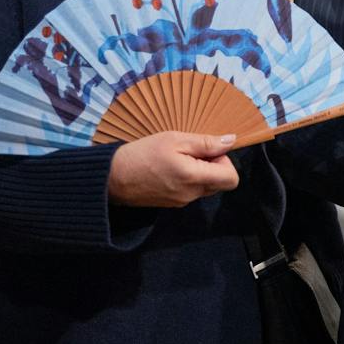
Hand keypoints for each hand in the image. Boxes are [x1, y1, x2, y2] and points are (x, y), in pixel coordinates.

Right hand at [106, 131, 239, 207]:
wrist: (112, 178)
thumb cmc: (142, 154)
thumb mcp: (174, 140)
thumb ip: (205, 143)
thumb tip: (231, 141)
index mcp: (194, 178)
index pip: (231, 179)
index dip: (226, 161)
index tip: (208, 150)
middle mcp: (191, 195)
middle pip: (220, 182)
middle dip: (213, 166)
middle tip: (191, 152)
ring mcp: (182, 202)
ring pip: (206, 187)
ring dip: (200, 172)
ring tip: (178, 159)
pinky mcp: (172, 204)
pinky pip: (192, 191)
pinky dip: (188, 179)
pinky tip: (170, 168)